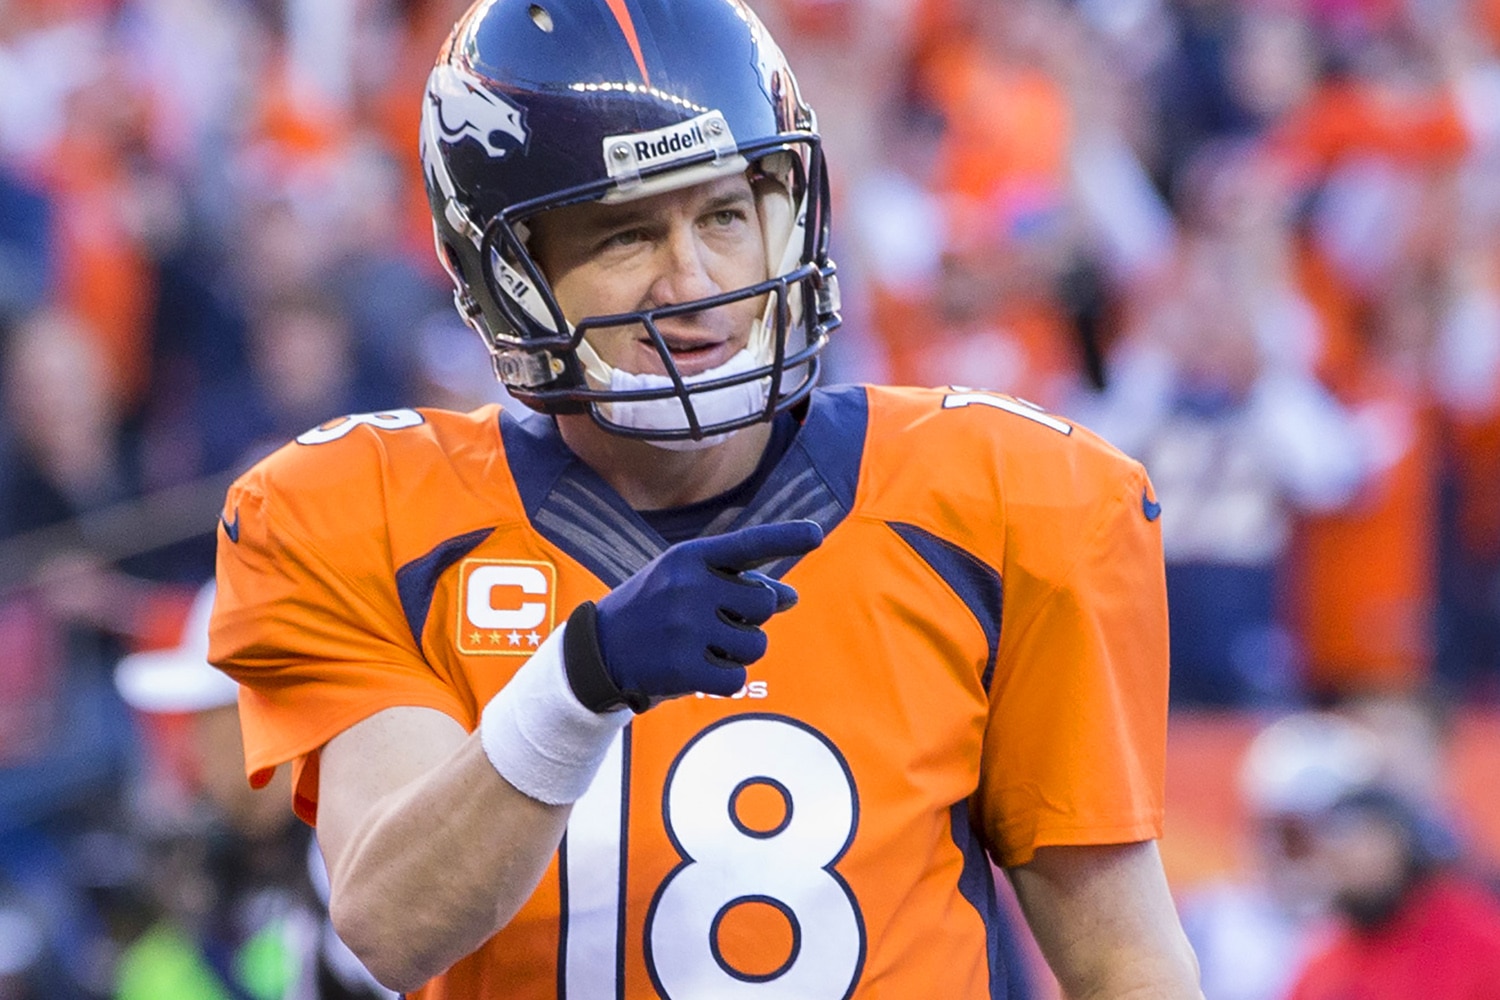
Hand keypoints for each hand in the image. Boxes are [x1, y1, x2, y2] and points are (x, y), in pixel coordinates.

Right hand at [563, 520, 823, 711]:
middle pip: (763, 603)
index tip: (817, 534)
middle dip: (750, 617)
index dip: (787, 538)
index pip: (749, 544)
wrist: (597, 651)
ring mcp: (686, 627)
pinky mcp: (683, 667)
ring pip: (756, 644)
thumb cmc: (654, 610)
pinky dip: (726, 681)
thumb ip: (738, 584)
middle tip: (715, 624)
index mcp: (691, 557)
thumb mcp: (686, 584)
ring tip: (705, 647)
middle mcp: (690, 586)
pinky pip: (737, 678)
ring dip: (740, 652)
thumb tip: (791, 597)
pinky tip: (699, 673)